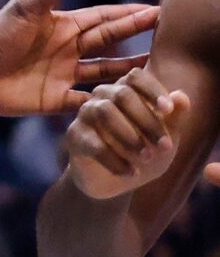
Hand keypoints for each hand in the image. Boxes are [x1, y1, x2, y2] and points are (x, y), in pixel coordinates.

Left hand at [0, 0, 158, 116]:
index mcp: (63, 26)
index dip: (129, 15)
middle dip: (138, 39)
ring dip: (130, 73)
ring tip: (159, 73)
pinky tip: (130, 106)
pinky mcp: (56, 98)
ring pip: (106, 74)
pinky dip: (108, 104)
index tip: (156, 10)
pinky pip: (89, 101)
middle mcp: (68, 49)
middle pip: (111, 44)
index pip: (104, 19)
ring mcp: (63, 74)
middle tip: (168, 37)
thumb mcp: (30, 7)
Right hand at [65, 65, 189, 198]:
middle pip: (122, 94)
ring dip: (131, 137)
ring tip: (147, 158)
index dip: (152, 89)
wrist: (113, 179)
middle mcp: (102, 97)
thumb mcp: (164, 137)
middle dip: (148, 121)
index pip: (135, 76)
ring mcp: (85, 114)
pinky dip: (117, 161)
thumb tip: (182, 96)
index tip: (168, 110)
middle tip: (165, 146)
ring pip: (105, 113)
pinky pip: (95, 144)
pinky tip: (132, 173)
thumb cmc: (141, 150)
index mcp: (125, 90)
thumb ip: (174, 118)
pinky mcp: (75, 136)